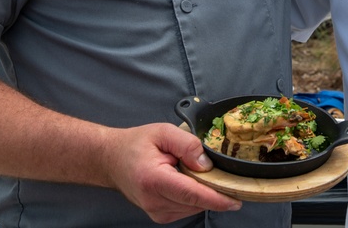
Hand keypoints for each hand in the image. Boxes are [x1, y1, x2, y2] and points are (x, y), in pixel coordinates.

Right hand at [105, 123, 241, 223]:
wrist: (112, 160)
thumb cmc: (136, 144)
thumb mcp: (163, 132)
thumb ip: (187, 144)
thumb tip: (206, 164)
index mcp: (153, 180)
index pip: (190, 194)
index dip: (216, 198)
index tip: (235, 201)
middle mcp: (154, 201)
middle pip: (196, 201)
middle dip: (211, 187)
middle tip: (210, 168)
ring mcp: (156, 212)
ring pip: (194, 206)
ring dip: (200, 190)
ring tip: (185, 170)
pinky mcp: (160, 216)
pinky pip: (188, 208)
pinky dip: (193, 195)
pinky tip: (183, 180)